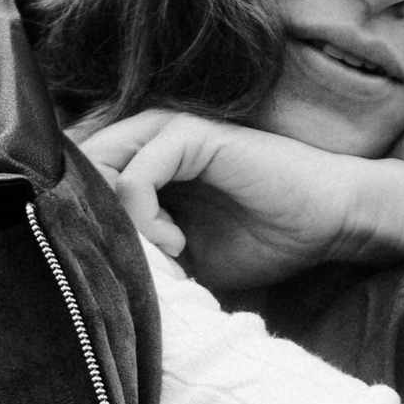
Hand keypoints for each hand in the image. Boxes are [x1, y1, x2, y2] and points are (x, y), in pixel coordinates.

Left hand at [76, 110, 403, 291]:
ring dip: (121, 226)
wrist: (327, 222)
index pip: (75, 180)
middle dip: (92, 225)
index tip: (112, 271)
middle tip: (133, 266)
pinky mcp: (193, 134)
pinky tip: (179, 246)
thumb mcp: (184, 257)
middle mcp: (147, 137)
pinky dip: (147, 219)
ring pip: (99, 169)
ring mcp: (168, 130)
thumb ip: (138, 251)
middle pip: (75, 172)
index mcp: (142, 160)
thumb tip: (88, 273)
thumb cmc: (264, 239)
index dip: (79, 225)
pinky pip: (138, 175)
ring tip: (163, 259)